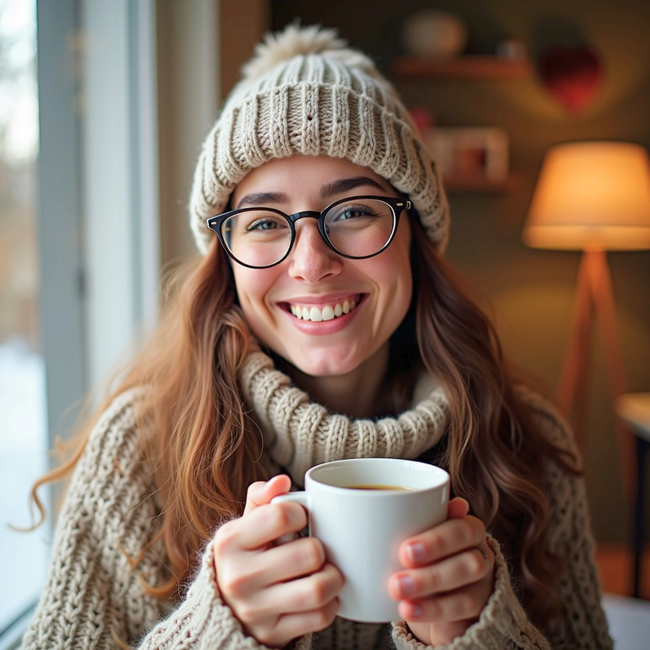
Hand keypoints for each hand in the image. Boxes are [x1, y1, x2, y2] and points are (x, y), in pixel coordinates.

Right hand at [213, 475, 343, 647]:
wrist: (224, 608)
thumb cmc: (246, 555)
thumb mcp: (246, 523)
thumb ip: (263, 497)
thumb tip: (282, 481)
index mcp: (230, 541)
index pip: (282, 515)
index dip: (302, 513)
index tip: (300, 520)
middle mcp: (238, 576)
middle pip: (308, 553)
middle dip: (321, 549)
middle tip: (316, 549)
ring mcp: (254, 609)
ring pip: (318, 589)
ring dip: (333, 578)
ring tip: (327, 571)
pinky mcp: (272, 634)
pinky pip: (319, 617)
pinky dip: (331, 604)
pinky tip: (322, 595)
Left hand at [388, 497, 494, 645]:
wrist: (438, 594)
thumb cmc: (424, 552)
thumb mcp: (417, 531)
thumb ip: (416, 516)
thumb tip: (417, 498)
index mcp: (469, 529)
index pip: (461, 530)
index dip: (436, 541)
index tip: (404, 550)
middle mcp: (481, 554)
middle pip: (467, 561)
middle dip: (432, 571)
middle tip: (398, 573)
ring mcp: (482, 585)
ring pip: (465, 590)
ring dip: (430, 587)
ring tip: (397, 591)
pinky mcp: (477, 610)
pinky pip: (461, 612)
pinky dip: (433, 610)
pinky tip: (409, 609)